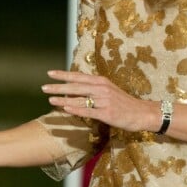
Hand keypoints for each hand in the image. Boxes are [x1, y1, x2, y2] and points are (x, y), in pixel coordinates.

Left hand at [41, 70, 157, 131]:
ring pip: (80, 98)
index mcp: (101, 81)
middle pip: (76, 86)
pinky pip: (88, 111)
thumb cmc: (124, 102)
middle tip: (43, 87)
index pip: (79, 76)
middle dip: (59, 86)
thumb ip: (94, 88)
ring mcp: (104, 101)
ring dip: (63, 98)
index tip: (50, 73)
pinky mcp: (106, 113)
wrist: (142, 113)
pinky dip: (76, 109)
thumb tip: (77, 87)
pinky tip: (65, 108)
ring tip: (49, 98)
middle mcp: (102, 88)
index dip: (64, 75)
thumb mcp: (109, 90)